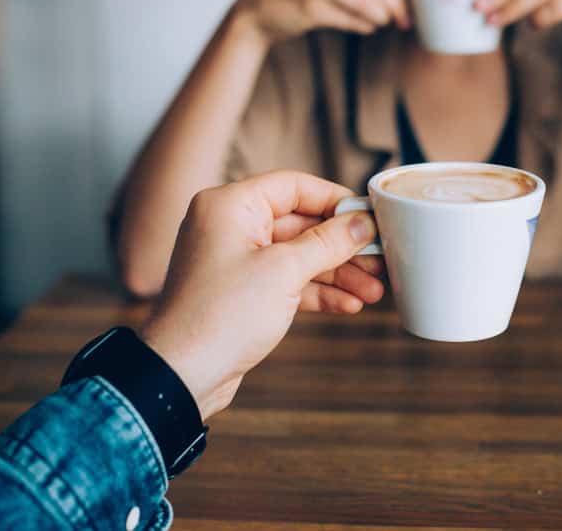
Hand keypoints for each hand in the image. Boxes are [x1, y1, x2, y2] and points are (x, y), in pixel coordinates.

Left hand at [139, 171, 382, 420]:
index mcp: (230, 206)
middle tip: (380, 259)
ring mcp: (236, 260)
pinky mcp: (242, 292)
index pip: (294, 186)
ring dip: (337, 272)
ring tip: (373, 290)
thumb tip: (362, 223)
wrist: (181, 375)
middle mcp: (230, 226)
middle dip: (343, 245)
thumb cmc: (219, 316)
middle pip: (301, 223)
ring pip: (298, 256)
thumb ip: (328, 242)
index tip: (370, 217)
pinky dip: (318, 291)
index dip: (336, 200)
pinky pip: (288, 281)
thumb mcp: (284, 272)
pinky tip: (349, 304)